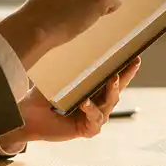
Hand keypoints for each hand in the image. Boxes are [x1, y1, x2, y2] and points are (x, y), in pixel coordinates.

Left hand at [0, 57, 140, 146]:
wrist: (29, 114)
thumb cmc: (44, 94)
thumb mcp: (59, 75)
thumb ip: (70, 63)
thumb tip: (74, 36)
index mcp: (94, 89)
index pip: (114, 76)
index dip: (126, 67)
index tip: (136, 56)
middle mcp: (98, 102)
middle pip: (117, 88)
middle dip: (126, 75)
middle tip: (132, 62)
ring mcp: (95, 116)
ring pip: (109, 103)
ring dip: (112, 90)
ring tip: (112, 78)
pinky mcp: (88, 129)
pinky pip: (94, 118)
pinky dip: (90, 109)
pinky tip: (84, 102)